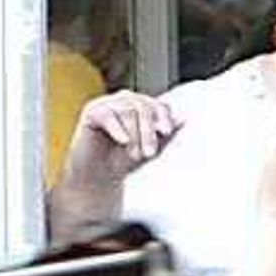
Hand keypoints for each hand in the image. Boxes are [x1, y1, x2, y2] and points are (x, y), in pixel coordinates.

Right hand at [64, 89, 178, 194]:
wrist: (99, 175)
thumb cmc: (126, 160)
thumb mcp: (150, 148)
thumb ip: (166, 135)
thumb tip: (184, 118)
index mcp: (142, 106)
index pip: (158, 104)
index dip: (163, 117)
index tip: (166, 133)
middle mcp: (125, 100)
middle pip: (143, 107)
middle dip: (149, 132)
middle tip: (149, 154)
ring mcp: (107, 104)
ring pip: (127, 110)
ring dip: (134, 135)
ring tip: (134, 155)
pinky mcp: (91, 112)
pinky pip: (107, 115)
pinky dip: (117, 129)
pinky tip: (123, 141)